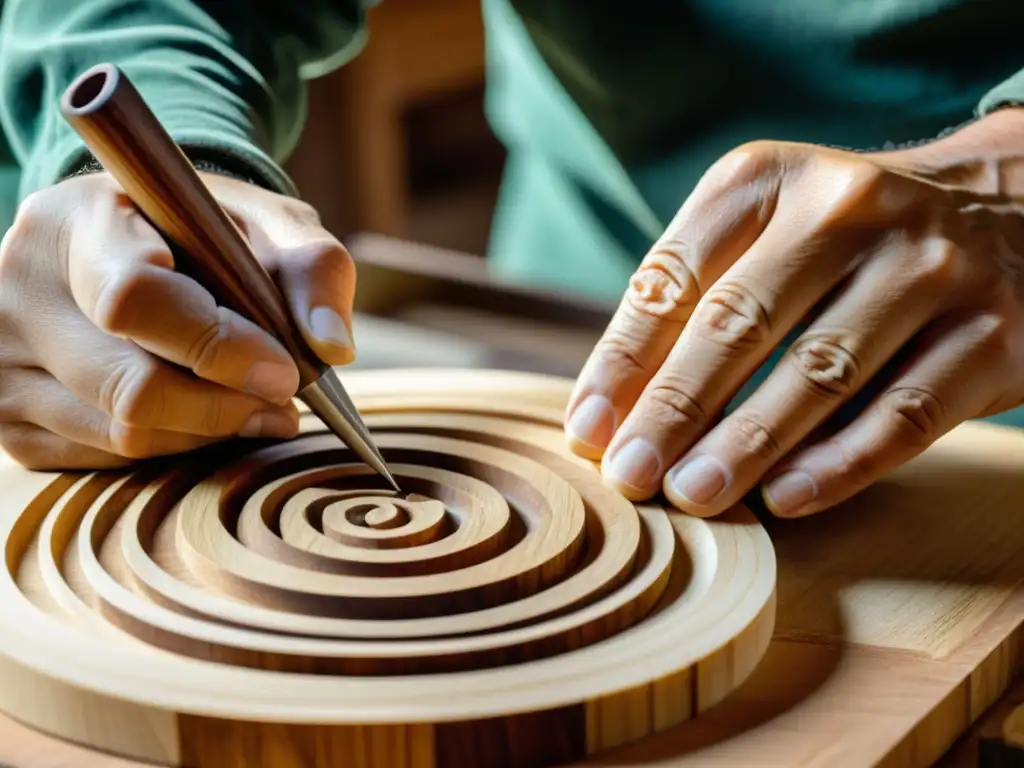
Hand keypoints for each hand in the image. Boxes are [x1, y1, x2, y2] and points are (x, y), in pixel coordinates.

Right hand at [0, 171, 355, 469]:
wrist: (135, 242)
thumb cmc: (205, 232)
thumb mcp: (267, 223)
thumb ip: (313, 269)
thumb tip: (331, 348)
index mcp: (74, 220)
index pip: (134, 300)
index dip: (219, 348)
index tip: (285, 372)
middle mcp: (18, 285)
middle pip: (128, 386)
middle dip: (226, 406)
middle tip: (283, 403)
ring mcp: (1, 356)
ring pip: (120, 434)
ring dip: (208, 432)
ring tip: (257, 407)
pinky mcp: (7, 413)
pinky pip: (101, 459)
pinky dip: (170, 446)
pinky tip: (202, 416)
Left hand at [565, 108, 1023, 517]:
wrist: (1005, 207)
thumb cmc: (844, 241)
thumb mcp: (762, 234)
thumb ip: (691, 304)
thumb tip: (608, 415)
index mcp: (769, 180)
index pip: (674, 276)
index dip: (622, 361)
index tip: (588, 432)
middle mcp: (851, 207)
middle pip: (740, 322)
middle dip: (674, 409)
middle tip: (630, 476)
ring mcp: (930, 267)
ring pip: (820, 371)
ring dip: (747, 443)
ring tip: (692, 496)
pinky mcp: (993, 333)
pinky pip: (904, 413)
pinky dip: (839, 464)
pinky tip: (785, 499)